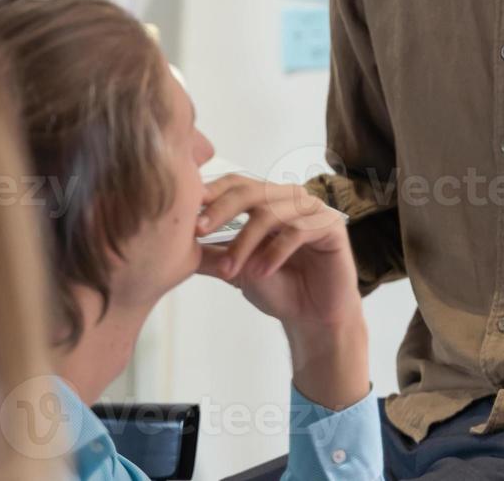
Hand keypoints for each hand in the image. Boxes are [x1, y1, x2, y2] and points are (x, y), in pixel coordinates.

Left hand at [196, 176, 360, 331]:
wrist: (311, 318)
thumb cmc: (277, 288)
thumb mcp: (236, 269)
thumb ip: (210, 254)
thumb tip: (172, 244)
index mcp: (267, 200)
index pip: (235, 184)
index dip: (210, 193)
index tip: (185, 214)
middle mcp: (289, 198)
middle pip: (250, 191)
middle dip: (221, 210)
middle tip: (198, 231)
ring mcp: (312, 209)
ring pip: (271, 212)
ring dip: (245, 242)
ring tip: (230, 270)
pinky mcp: (330, 225)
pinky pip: (297, 231)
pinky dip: (275, 252)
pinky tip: (261, 272)